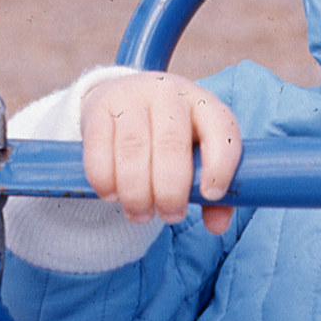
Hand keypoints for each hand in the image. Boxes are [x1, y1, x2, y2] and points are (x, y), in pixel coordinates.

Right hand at [81, 72, 242, 234]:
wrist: (125, 96)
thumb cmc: (173, 134)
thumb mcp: (197, 152)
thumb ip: (213, 189)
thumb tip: (217, 226)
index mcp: (204, 105)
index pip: (221, 130)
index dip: (220, 165)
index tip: (210, 195)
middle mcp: (170, 95)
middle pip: (171, 144)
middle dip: (170, 191)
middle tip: (169, 215)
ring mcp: (132, 97)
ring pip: (133, 148)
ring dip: (136, 192)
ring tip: (140, 214)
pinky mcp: (99, 108)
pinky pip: (99, 147)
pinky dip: (105, 179)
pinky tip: (112, 196)